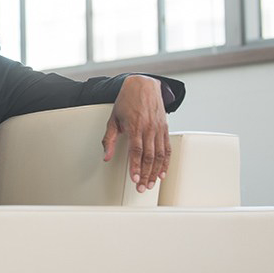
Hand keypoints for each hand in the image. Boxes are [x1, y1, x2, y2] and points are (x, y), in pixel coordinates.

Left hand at [102, 75, 170, 192]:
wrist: (143, 85)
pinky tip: (162, 172)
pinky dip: (166, 162)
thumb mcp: (113, 119)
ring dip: (156, 171)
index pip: (136, 151)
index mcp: (135, 126)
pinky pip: (167, 148)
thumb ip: (109, 139)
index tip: (135, 179)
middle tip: (142, 187)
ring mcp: (158, 128)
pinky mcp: (165, 128)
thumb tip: (106, 157)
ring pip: (159, 154)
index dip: (136, 167)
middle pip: (149, 156)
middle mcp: (148, 128)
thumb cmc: (126, 101)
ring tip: (151, 184)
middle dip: (146, 174)